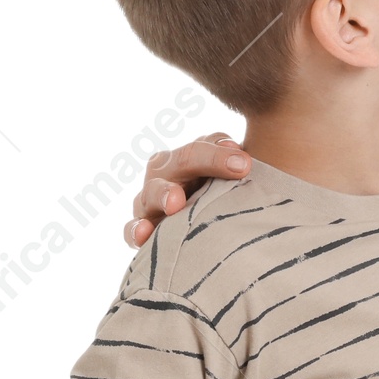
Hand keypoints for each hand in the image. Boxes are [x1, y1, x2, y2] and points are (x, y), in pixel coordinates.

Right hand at [124, 132, 250, 245]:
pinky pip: (132, 229)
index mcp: (190, 157)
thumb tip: (243, 162)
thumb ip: (234, 165)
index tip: (245, 165)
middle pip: (182, 161)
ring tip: (176, 203)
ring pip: (152, 192)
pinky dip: (136, 231)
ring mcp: (150, 200)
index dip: (223, 154)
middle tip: (233, 171)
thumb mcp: (230, 181)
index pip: (207, 145)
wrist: (201, 232)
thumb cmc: (220, 202)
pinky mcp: (142, 228)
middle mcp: (166, 173)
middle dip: (205, 162)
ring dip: (163, 195)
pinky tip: (145, 233)